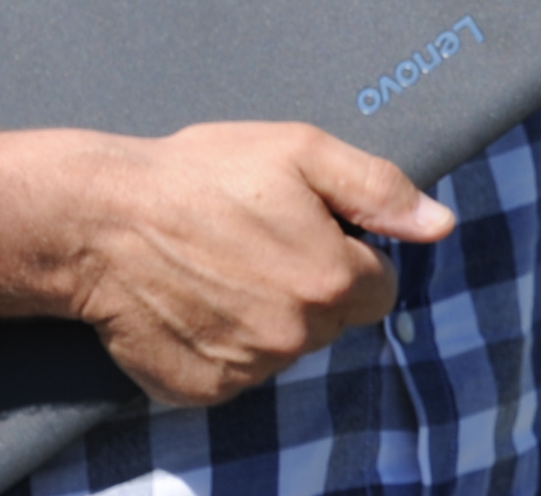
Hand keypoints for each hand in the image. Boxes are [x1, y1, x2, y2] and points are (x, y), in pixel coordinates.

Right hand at [68, 122, 454, 407]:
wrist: (99, 219)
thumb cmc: (201, 174)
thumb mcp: (300, 151)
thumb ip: (379, 189)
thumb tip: (441, 225)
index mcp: (333, 280)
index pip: (380, 285)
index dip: (348, 252)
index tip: (306, 227)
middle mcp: (298, 336)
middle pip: (333, 319)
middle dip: (310, 284)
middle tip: (255, 240)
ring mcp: (249, 370)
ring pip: (286, 346)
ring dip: (268, 315)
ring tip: (220, 266)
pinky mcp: (204, 390)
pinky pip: (237, 372)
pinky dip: (224, 343)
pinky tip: (196, 301)